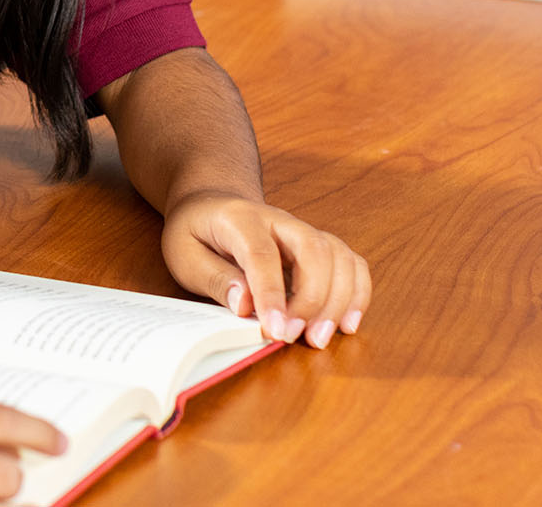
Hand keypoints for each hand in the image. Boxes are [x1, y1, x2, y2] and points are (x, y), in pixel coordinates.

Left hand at [160, 191, 370, 347]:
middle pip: (313, 250)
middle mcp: (279, 220)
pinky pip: (350, 263)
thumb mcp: (185, 255)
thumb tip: (246, 306)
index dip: (271, 294)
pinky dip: (356, 293)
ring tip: (321, 338)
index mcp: (239, 219)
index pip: (262, 254)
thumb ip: (215, 279)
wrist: (213, 203)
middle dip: (313, 299)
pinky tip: (347, 323)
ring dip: (339, 300)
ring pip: (338, 255)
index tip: (276, 330)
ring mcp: (303, 231)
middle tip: (297, 338)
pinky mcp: (319, 247)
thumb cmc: (196, 232)